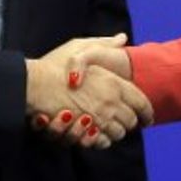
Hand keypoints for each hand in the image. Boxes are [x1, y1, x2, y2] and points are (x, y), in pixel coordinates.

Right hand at [25, 34, 151, 149]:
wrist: (33, 85)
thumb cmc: (54, 65)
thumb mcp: (80, 47)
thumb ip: (104, 44)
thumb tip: (122, 38)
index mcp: (113, 82)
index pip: (142, 103)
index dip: (147, 112)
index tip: (147, 118)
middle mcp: (109, 102)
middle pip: (131, 121)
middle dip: (129, 122)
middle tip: (126, 121)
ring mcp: (97, 118)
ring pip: (117, 134)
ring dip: (115, 132)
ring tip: (108, 126)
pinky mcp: (84, 132)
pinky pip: (101, 142)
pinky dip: (101, 140)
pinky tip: (95, 133)